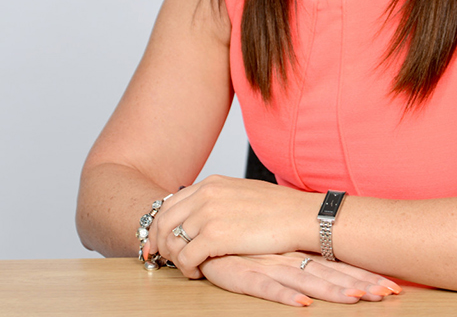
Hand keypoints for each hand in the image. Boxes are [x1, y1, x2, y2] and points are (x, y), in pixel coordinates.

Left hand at [155, 175, 316, 276]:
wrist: (299, 216)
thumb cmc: (278, 209)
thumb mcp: (240, 192)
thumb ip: (217, 199)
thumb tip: (202, 212)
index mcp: (210, 184)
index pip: (169, 204)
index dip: (158, 225)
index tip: (157, 241)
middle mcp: (205, 196)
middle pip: (163, 222)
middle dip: (159, 244)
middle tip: (163, 259)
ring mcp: (208, 215)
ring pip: (172, 241)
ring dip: (175, 258)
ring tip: (188, 266)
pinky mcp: (215, 237)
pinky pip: (185, 257)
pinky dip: (187, 269)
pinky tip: (198, 272)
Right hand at [199, 252, 400, 306]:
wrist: (199, 225)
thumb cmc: (238, 240)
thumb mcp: (273, 248)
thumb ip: (297, 256)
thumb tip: (327, 264)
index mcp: (297, 252)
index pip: (337, 265)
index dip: (364, 275)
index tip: (393, 286)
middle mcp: (288, 257)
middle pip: (331, 273)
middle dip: (361, 283)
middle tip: (389, 292)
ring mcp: (267, 265)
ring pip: (306, 280)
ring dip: (333, 290)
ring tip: (359, 298)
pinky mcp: (242, 275)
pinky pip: (266, 288)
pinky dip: (285, 296)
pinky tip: (302, 304)